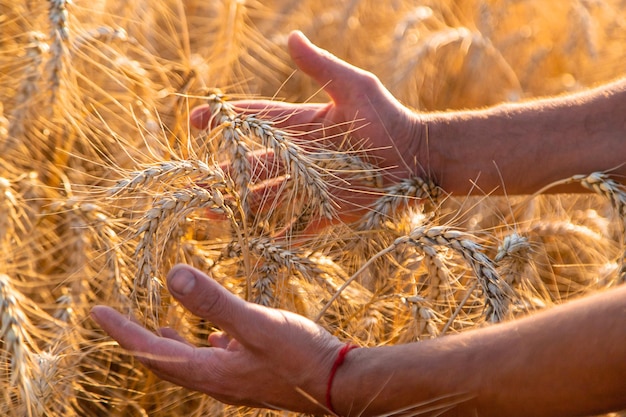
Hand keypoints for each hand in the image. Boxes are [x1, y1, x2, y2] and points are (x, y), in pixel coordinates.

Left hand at [91, 264, 342, 412]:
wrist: (339, 385)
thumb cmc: (300, 355)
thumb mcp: (255, 324)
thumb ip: (214, 302)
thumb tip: (172, 276)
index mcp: (210, 372)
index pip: (153, 351)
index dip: (123, 331)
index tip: (97, 311)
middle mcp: (216, 382)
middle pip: (164, 363)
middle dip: (137, 340)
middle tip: (117, 321)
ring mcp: (235, 381)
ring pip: (189, 364)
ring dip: (167, 346)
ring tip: (155, 328)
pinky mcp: (253, 375)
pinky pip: (216, 362)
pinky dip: (202, 347)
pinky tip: (214, 337)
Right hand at [191, 31, 425, 230]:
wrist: (419, 157)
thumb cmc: (388, 118)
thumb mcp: (355, 87)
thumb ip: (322, 67)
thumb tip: (291, 37)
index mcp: (301, 126)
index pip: (255, 122)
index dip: (225, 120)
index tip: (195, 122)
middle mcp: (300, 158)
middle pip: (253, 165)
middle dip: (223, 173)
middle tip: (196, 183)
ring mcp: (312, 186)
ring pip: (267, 197)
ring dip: (241, 207)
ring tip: (212, 215)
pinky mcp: (330, 210)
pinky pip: (300, 225)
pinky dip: (281, 236)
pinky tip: (258, 243)